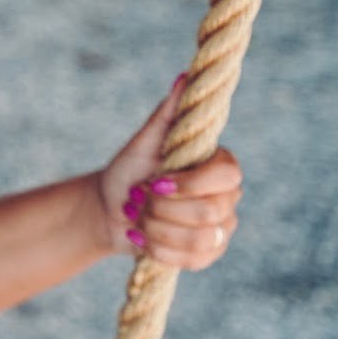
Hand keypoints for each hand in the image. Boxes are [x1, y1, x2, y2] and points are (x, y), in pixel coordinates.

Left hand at [93, 73, 243, 269]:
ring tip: (136, 217)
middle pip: (209, 212)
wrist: (109, 210)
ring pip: (200, 240)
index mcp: (219, 165)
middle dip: (161, 208)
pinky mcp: (207, 254)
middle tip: (137, 199)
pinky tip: (140, 237)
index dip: (189, 184)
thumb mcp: (144, 141)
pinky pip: (192, 261)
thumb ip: (168, 113)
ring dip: (156, 229)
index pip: (226, 176)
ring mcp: (221, 229)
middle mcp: (227, 197)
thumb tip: (184, 77)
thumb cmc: (128, 170)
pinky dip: (157, 250)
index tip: (155, 181)